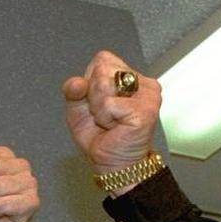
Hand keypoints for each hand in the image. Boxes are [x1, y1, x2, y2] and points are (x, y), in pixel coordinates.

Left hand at [62, 50, 161, 187]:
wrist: (111, 162)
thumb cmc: (99, 136)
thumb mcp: (78, 108)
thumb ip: (73, 90)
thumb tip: (76, 82)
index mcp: (128, 76)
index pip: (102, 59)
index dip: (90, 81)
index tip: (97, 101)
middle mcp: (142, 81)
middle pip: (102, 68)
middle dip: (93, 95)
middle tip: (104, 114)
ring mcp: (148, 94)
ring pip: (104, 84)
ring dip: (98, 107)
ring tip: (109, 120)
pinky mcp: (146, 108)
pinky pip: (109, 103)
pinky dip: (105, 117)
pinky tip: (116, 126)